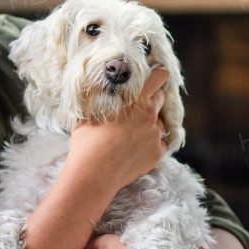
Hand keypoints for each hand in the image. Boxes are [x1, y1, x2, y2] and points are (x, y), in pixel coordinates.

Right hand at [65, 67, 168, 194]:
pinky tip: (136, 149)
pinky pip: (160, 143)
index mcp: (136, 100)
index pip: (159, 77)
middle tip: (137, 106)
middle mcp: (150, 116)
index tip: (157, 74)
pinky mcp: (157, 153)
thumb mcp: (89, 113)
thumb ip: (100, 98)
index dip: (159, 74)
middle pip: (161, 98)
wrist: (93, 174)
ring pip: (159, 123)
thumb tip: (97, 87)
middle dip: (152, 99)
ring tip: (131, 134)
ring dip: (150, 124)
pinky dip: (152, 144)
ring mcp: (156, 136)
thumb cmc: (87, 142)